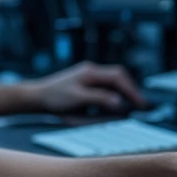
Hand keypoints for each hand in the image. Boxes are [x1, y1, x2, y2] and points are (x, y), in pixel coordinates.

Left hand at [28, 61, 147, 114]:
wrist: (36, 97)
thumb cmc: (53, 98)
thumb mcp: (78, 99)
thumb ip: (99, 98)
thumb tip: (119, 101)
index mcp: (91, 72)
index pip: (118, 77)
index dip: (131, 90)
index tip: (140, 103)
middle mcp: (91, 71)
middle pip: (118, 76)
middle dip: (130, 89)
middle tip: (140, 105)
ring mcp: (88, 76)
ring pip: (112, 80)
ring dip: (123, 91)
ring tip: (131, 105)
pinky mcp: (85, 83)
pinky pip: (105, 86)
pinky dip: (113, 93)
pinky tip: (115, 103)